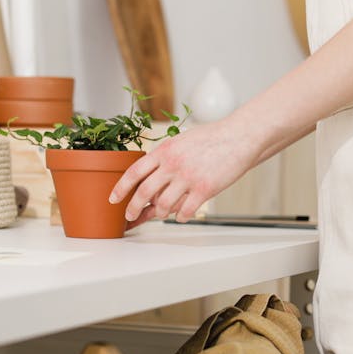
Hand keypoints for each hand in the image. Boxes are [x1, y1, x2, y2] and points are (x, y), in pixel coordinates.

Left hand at [110, 119, 258, 227]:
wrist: (239, 137)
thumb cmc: (212, 138)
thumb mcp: (181, 140)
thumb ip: (165, 156)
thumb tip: (150, 175)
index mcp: (164, 151)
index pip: (134, 172)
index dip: (120, 188)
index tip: (113, 200)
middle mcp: (173, 164)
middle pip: (144, 192)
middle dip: (133, 208)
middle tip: (130, 216)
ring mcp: (188, 177)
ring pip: (164, 205)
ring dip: (160, 214)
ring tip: (162, 214)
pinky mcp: (205, 189)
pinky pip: (185, 211)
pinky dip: (180, 217)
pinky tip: (182, 215)